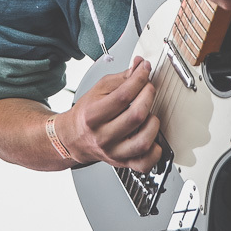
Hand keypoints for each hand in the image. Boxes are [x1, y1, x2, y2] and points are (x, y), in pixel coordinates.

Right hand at [57, 57, 161, 172]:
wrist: (75, 137)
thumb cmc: (87, 113)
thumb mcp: (98, 90)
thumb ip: (120, 78)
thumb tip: (139, 67)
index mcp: (93, 115)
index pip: (123, 95)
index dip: (139, 79)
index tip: (145, 70)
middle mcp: (103, 136)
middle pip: (136, 116)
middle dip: (148, 95)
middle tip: (149, 87)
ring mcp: (114, 152)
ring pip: (143, 141)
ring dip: (153, 123)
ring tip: (150, 114)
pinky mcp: (123, 162)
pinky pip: (145, 163)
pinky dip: (155, 151)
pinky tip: (152, 137)